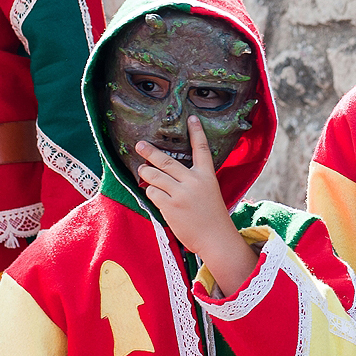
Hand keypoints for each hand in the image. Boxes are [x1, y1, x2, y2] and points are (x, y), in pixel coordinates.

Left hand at [135, 117, 257, 296]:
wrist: (216, 238)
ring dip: (145, 172)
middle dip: (150, 152)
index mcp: (207, 176)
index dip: (196, 132)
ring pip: (155, 176)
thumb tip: (168, 173)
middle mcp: (194, 181)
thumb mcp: (209, 192)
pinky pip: (152, 193)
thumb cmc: (212, 216)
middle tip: (140, 144)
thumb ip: (193, 180)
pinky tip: (154, 194)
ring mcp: (181, 194)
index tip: (191, 117)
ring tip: (142, 170)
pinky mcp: (170, 206)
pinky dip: (150, 192)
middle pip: (167, 161)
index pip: (201, 148)